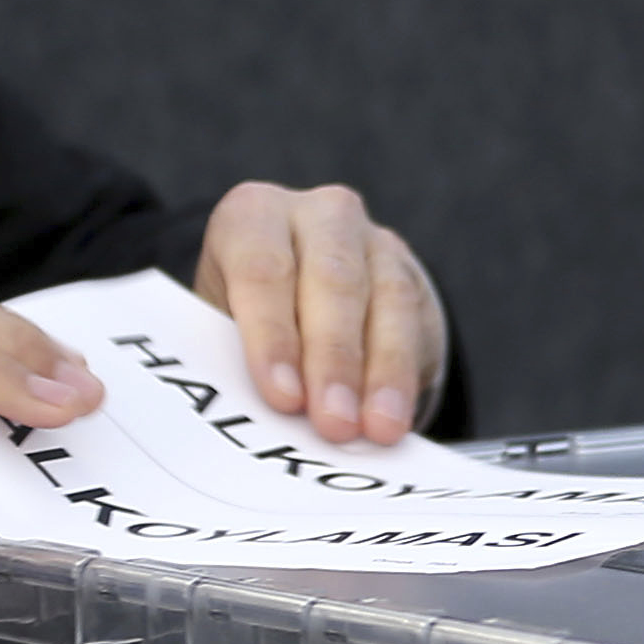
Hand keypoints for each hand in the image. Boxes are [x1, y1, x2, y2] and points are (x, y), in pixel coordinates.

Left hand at [195, 181, 445, 442]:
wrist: (303, 296)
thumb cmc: (251, 316)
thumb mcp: (227, 324)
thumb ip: (239, 354)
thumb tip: (269, 411)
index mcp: (253, 216)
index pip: (261, 270)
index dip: (272, 336)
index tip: (283, 397)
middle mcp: (318, 214)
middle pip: (332, 282)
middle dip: (333, 360)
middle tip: (334, 422)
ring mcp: (373, 239)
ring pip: (386, 300)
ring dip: (381, 373)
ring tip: (376, 428)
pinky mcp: (411, 273)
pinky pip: (416, 322)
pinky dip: (405, 375)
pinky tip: (397, 414)